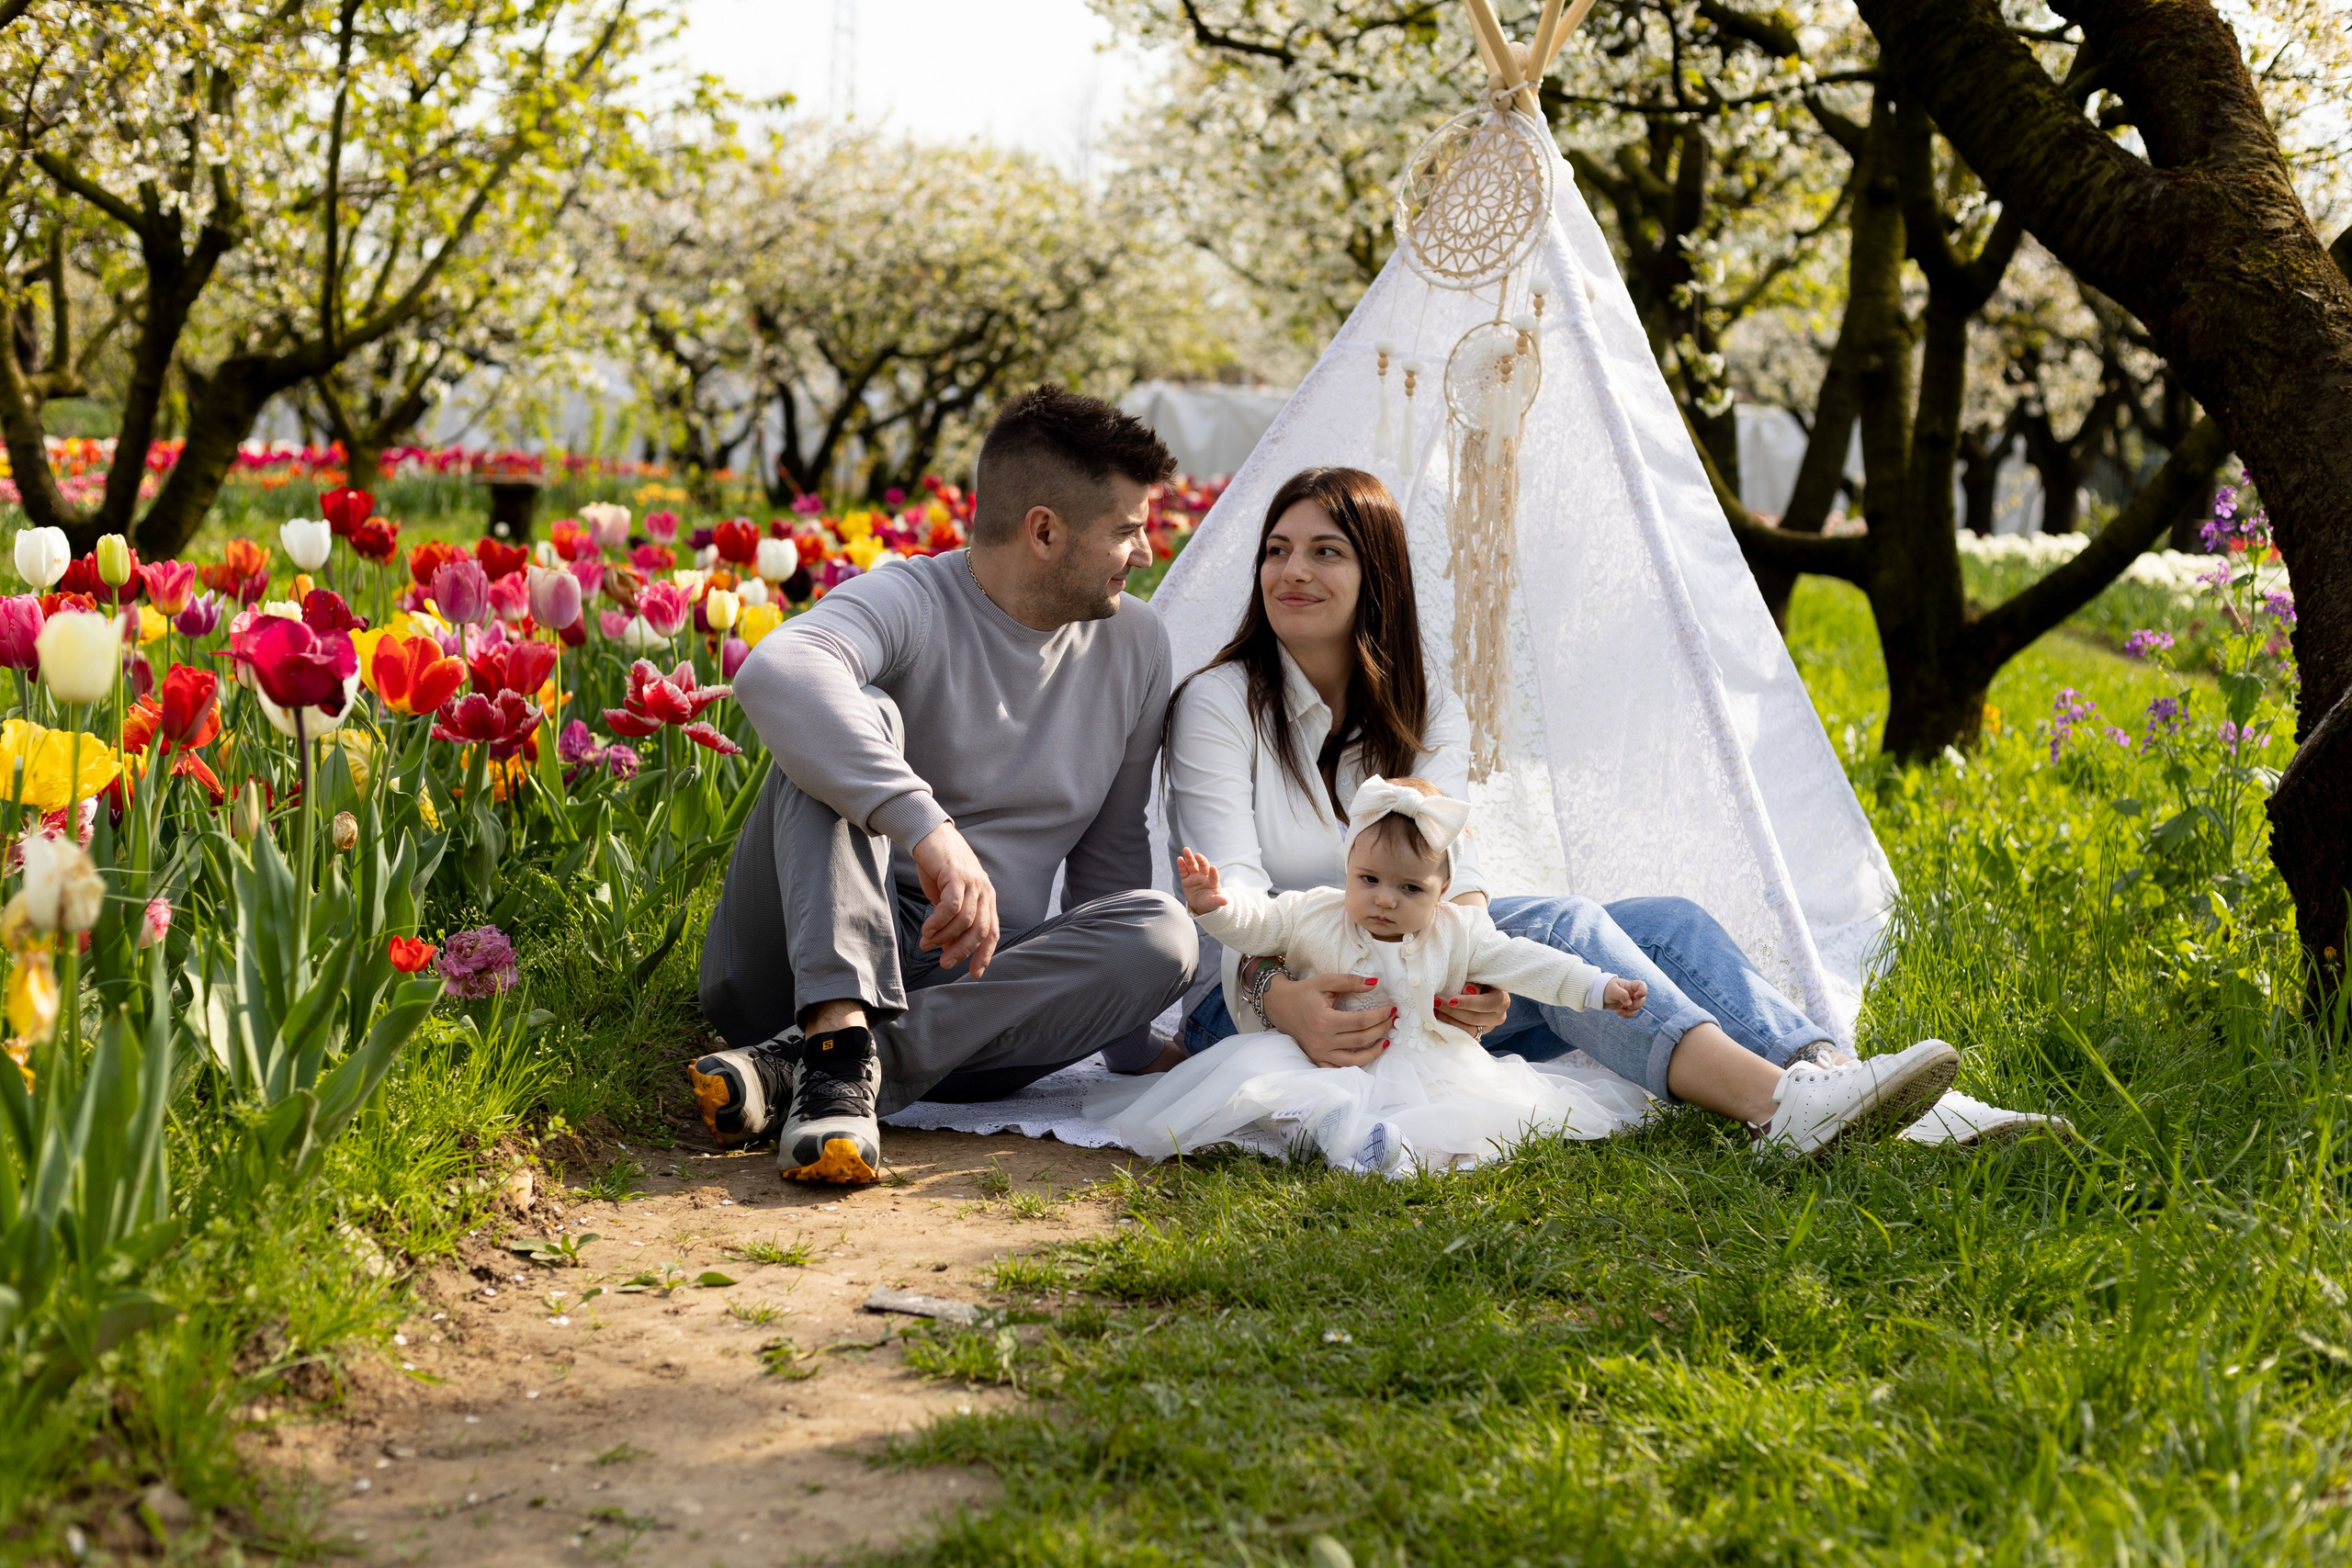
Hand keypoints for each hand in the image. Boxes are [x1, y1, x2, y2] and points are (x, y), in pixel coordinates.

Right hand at [911, 821, 999, 976]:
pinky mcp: (956, 875)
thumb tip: (948, 946)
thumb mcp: (948, 897)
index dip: (985, 954)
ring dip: (944, 937)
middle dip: (962, 951)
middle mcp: (984, 891)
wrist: (931, 836)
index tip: (975, 973)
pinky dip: (939, 922)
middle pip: (980, 929)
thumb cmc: (939, 869)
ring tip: (927, 944)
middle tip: (944, 962)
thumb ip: (953, 920)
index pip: (992, 931)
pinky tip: (927, 929)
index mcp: (986, 898)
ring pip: (964, 920)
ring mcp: (972, 882)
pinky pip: (951, 906)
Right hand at [1175, 846, 1226, 914]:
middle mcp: (1204, 876)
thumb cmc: (1209, 902)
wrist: (1200, 904)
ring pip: (1192, 865)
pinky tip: (1179, 859)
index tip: (1213, 868)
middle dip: (1201, 860)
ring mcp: (1195, 877)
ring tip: (1186, 849)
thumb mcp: (1214, 903)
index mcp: (1212, 882)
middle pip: (1203, 866)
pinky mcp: (1186, 879)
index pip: (1214, 876)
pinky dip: (1181, 865)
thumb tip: (1226, 901)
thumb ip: (1218, 901)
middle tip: (1197, 855)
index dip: (1214, 872)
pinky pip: (1184, 871)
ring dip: (1189, 857)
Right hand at [1260, 971, 1391, 1067]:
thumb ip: (1350, 982)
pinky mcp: (1316, 1058)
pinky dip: (1355, 1065)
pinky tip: (1366, 1055)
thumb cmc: (1303, 992)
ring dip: (1374, 1052)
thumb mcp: (1325, 981)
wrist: (1279, 1006)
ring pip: (1354, 1060)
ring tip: (1385, 1041)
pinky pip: (1339, 1068)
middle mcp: (1323, 1040)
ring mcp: (1319, 1052)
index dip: (1380, 1016)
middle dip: (1381, 1029)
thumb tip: (1375, 983)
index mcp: (1325, 1021)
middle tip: (1392, 1020)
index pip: (1361, 1021)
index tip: (1392, 1009)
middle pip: (1361, 1039)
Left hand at [1435, 980, 1509, 1036]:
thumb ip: (1475, 982)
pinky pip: (1463, 1035)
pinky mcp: (1477, 1033)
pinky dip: (1449, 1026)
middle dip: (1453, 1011)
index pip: (1486, 1004)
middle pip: (1474, 1018)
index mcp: (1502, 1000)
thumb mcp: (1479, 975)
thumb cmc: (1478, 977)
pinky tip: (1438, 1018)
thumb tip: (1467, 991)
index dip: (1469, 1003)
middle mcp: (1498, 1016)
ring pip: (1468, 1030)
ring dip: (1449, 1020)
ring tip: (1435, 1010)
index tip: (1451, 1000)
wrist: (1480, 988)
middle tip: (1436, 1002)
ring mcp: (1488, 1027)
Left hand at [1604, 977, 1646, 1018]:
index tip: (1635, 996)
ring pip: (1637, 1009)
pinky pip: (1631, 1013)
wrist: (1599, 995)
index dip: (1642, 992)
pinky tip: (1618, 1012)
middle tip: (1626, 1006)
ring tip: (1618, 1011)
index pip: (1642, 986)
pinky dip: (1626, 1015)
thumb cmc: (1606, 988)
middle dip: (1635, 1006)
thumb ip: (1622, 994)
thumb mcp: (1613, 989)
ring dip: (1629, 1012)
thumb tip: (1629, 1003)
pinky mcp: (1626, 1008)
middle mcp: (1632, 993)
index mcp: (1630, 986)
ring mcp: (1630, 1001)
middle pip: (1642, 1000)